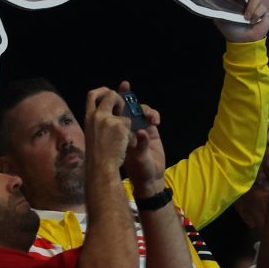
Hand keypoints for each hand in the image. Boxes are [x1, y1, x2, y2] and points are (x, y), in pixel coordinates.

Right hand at [83, 87, 131, 171]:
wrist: (101, 167)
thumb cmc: (97, 156)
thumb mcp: (93, 134)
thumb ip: (98, 122)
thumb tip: (108, 113)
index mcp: (88, 118)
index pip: (91, 95)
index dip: (101, 90)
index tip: (108, 91)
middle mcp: (97, 116)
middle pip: (110, 95)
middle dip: (119, 98)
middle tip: (123, 108)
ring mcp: (108, 119)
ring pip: (125, 115)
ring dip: (127, 126)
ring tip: (119, 141)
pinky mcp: (120, 125)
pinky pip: (131, 126)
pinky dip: (130, 136)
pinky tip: (124, 145)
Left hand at [119, 81, 166, 195]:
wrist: (150, 178)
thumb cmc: (138, 169)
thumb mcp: (136, 158)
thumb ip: (141, 144)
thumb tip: (143, 132)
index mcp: (115, 133)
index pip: (112, 112)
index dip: (113, 98)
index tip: (118, 90)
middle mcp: (126, 128)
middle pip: (125, 107)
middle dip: (127, 96)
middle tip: (127, 89)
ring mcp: (138, 128)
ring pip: (139, 110)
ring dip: (144, 109)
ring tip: (151, 117)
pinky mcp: (150, 130)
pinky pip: (150, 117)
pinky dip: (153, 115)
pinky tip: (156, 120)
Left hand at [214, 0, 268, 42]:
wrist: (242, 41)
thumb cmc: (230, 29)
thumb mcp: (221, 19)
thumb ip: (218, 8)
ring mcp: (256, 3)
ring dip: (251, 7)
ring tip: (246, 18)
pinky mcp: (264, 11)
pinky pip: (262, 8)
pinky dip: (256, 15)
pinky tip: (252, 22)